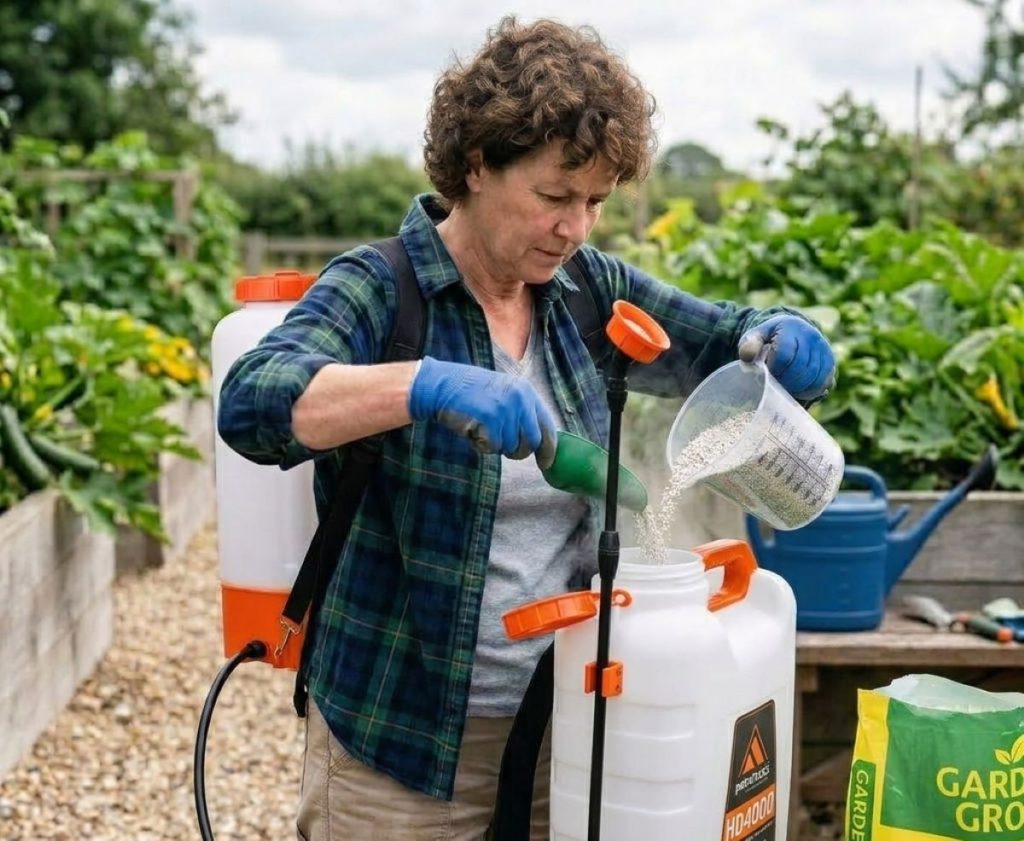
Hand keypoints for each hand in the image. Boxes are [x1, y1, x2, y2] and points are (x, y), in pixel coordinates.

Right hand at [409, 357, 556, 468]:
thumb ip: (522, 411)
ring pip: (511, 447)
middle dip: (519, 451)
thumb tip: (536, 438)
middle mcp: (521, 399)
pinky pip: (493, 448)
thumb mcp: (504, 392)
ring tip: (482, 429)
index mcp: (526, 391)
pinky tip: (473, 430)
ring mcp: (506, 410)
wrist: (441, 385)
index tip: (546, 462)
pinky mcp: (491, 421)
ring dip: (496, 446)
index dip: (548, 448)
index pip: (547, 426)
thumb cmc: (470, 391)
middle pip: (532, 442)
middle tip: (504, 448)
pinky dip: (481, 445)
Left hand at [738, 315, 835, 401]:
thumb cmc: (770, 338)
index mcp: (791, 328)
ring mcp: (824, 350)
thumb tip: (747, 357)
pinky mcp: (830, 363)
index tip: (766, 375)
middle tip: (774, 386)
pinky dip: (810, 391)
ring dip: (798, 388)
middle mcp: (812, 337)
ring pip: (814, 377)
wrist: (794, 331)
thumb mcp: (756, 336)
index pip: (784, 354)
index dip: (774, 369)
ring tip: (784, 389)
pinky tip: (798, 391)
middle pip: (800, 368)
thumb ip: (749, 345)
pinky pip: (824, 383)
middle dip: (785, 381)